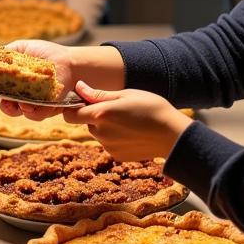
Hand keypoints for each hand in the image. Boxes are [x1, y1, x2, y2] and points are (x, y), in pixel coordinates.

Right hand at [0, 39, 77, 121]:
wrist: (70, 61)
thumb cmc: (47, 54)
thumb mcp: (22, 48)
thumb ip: (6, 54)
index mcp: (13, 82)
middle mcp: (21, 95)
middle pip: (4, 106)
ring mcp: (34, 104)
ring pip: (18, 112)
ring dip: (13, 108)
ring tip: (14, 101)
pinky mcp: (47, 109)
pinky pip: (36, 115)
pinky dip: (31, 111)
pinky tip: (28, 105)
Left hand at [62, 81, 191, 160]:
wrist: (173, 135)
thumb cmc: (151, 108)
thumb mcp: (125, 94)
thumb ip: (98, 94)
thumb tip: (78, 88)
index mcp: (101, 115)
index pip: (70, 115)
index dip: (73, 107)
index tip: (83, 101)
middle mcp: (101, 133)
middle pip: (85, 123)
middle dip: (94, 115)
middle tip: (116, 108)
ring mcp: (108, 147)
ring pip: (97, 133)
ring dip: (105, 126)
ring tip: (127, 120)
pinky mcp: (117, 156)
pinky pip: (108, 143)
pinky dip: (115, 137)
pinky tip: (132, 132)